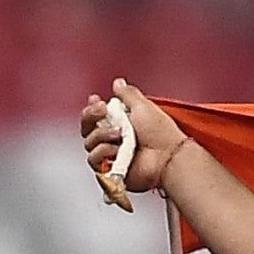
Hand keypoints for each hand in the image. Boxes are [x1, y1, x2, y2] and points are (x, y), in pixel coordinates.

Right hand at [80, 79, 189, 198]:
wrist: (167, 156)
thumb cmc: (161, 134)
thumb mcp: (143, 106)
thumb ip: (127, 94)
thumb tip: (118, 83)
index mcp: (120, 123)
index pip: (95, 116)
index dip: (91, 108)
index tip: (96, 99)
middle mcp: (113, 140)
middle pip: (87, 128)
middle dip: (91, 116)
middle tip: (104, 112)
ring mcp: (111, 155)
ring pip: (89, 143)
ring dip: (102, 135)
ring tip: (120, 135)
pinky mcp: (110, 170)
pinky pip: (94, 160)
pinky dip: (103, 152)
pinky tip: (117, 150)